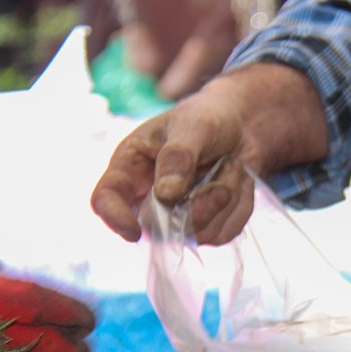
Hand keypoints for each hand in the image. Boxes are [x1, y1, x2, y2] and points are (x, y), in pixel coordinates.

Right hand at [91, 63, 328, 245]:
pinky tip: (239, 182)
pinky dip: (239, 208)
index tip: (133, 232)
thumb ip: (178, 156)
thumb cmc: (209, 117)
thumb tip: (165, 196)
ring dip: (225, 201)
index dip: (114, 218)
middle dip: (198, 208)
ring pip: (196, 235)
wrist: (244, 125)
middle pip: (158, 228)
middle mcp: (148, 197)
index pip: (106, 199)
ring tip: (231, 167)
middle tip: (224, 176)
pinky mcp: (205, 226)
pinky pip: (222, 234)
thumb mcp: (194, 125)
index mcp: (131, 166)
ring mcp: (177, 216)